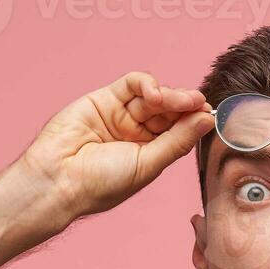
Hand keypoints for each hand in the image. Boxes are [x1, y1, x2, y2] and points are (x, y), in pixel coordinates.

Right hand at [19, 70, 212, 223]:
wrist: (59, 179)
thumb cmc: (101, 183)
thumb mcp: (148, 164)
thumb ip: (177, 141)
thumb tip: (207, 120)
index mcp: (149, 154)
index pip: (179, 131)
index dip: (194, 121)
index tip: (210, 114)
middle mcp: (136, 134)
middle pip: (169, 112)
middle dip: (185, 106)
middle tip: (198, 102)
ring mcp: (121, 115)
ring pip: (153, 96)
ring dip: (169, 95)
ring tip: (178, 100)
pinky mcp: (104, 99)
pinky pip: (132, 84)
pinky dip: (147, 84)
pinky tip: (154, 94)